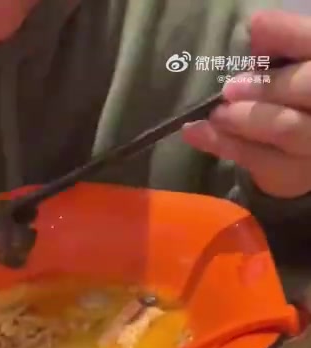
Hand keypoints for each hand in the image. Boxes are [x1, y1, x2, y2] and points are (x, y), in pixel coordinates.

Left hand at [182, 11, 310, 198]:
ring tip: (216, 113)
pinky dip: (224, 145)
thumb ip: (281, 46)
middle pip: (309, 89)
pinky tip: (196, 133)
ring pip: (285, 129)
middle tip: (231, 88)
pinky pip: (259, 161)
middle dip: (268, 85)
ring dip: (244, 118)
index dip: (289, 34)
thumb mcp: (289, 66)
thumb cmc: (291, 98)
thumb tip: (256, 30)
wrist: (299, 152)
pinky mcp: (291, 172)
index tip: (255, 27)